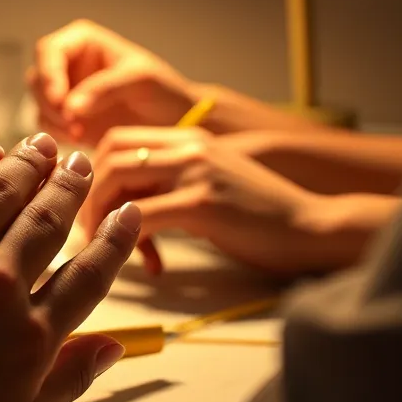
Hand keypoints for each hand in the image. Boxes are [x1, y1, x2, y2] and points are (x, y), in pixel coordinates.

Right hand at [30, 20, 203, 144]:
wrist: (177, 123)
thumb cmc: (165, 91)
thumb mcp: (141, 81)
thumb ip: (105, 88)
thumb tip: (70, 107)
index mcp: (83, 42)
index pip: (49, 50)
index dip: (49, 75)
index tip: (60, 101)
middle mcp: (69, 64)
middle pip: (38, 77)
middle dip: (49, 101)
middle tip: (71, 122)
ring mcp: (67, 92)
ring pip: (38, 103)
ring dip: (52, 119)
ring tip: (78, 133)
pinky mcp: (68, 118)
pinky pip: (48, 125)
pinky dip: (57, 133)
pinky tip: (79, 139)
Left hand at [83, 126, 350, 276]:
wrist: (313, 228)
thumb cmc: (261, 219)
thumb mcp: (211, 186)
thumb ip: (171, 186)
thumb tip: (125, 206)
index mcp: (188, 138)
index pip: (117, 139)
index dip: (92, 173)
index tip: (88, 209)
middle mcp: (189, 145)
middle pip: (109, 153)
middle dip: (87, 194)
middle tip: (89, 233)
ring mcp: (197, 170)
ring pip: (118, 178)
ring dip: (100, 215)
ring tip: (108, 247)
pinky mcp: (204, 202)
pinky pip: (142, 216)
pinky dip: (129, 240)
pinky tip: (147, 263)